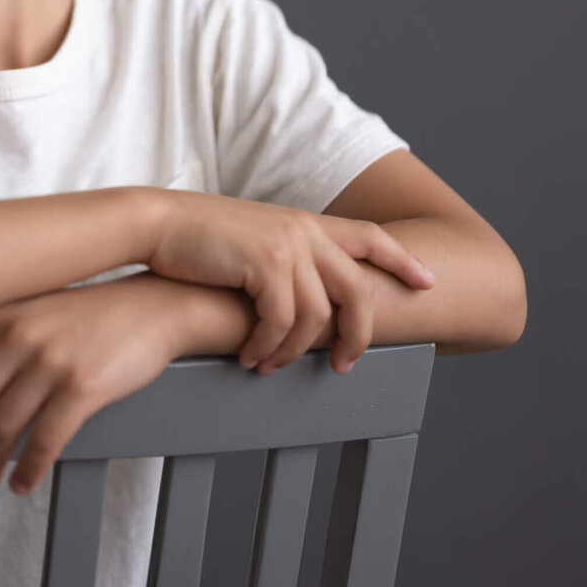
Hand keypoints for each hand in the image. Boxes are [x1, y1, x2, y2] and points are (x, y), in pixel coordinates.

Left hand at [0, 274, 188, 495]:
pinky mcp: (82, 387)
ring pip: (1, 426)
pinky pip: (44, 441)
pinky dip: (28, 469)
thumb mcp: (35, 303)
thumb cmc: (90, 309)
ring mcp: (50, 361)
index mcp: (1, 310)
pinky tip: (23, 481)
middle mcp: (18, 333)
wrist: (155, 305)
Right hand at [147, 192, 435, 375]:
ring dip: (294, 351)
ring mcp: (286, 245)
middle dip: (358, 335)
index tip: (428, 282)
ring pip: (317, 317)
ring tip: (268, 365)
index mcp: (305, 221)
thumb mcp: (252, 237)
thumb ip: (284, 256)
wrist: (158, 221)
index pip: (370, 238)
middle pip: (358, 290)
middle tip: (343, 365)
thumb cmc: (197, 236)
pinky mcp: (264, 263)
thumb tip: (302, 298)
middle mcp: (304, 230)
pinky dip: (267, 347)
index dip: (403, 260)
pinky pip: (282, 322)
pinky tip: (250, 356)